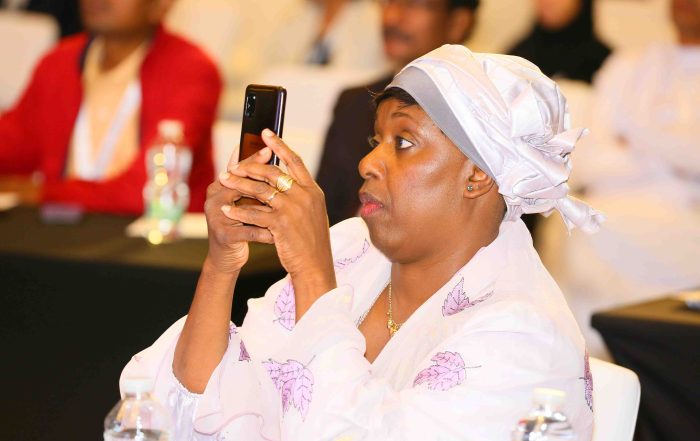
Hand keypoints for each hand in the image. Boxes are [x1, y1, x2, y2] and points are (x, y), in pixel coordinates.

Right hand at [203, 148, 273, 273]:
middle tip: (282, 175)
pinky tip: (283, 232)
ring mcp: (217, 217)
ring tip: (289, 206)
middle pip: (240, 183)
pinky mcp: (224, 235)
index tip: (270, 149)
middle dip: (263, 178)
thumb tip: (271, 156)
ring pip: (247, 206)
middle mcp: (214, 198)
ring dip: (269, 207)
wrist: (225, 257)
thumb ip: (253, 183)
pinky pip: (251, 231)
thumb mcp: (244, 202)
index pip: (238, 167)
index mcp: (219, 187)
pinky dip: (268, 231)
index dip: (254, 159)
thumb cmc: (239, 225)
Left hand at [219, 129, 336, 313]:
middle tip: (233, 165)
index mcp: (312, 191)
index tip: (265, 132)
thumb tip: (283, 180)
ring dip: (239, 184)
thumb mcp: (312, 213)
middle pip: (272, 172)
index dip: (279, 145)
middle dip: (249, 166)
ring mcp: (293, 209)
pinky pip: (254, 212)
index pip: (295, 161)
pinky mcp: (281, 224)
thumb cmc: (311, 242)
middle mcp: (304, 196)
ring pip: (260, 190)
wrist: (315, 265)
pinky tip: (226, 207)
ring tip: (224, 180)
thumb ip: (301, 195)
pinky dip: (238, 209)